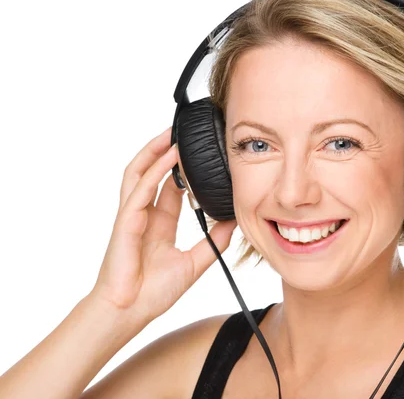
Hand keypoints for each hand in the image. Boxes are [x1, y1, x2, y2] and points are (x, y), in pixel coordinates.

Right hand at [89, 126, 236, 324]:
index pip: (171, 188)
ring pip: (140, 173)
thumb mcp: (195, 262)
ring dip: (154, 151)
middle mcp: (144, 215)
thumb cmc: (153, 292)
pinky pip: (140, 189)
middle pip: (152, 173)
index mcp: (159, 223)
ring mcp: (133, 216)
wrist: (131, 312)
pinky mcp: (126, 221)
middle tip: (183, 134)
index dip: (184, 171)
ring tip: (171, 133)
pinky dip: (155, 171)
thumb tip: (235, 223)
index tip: (202, 156)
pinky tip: (169, 157)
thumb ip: (214, 242)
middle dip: (165, 151)